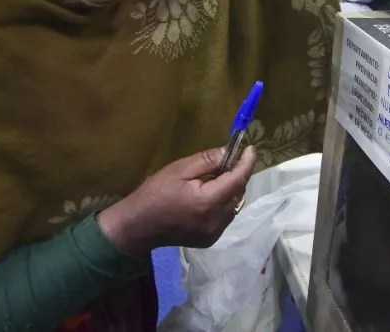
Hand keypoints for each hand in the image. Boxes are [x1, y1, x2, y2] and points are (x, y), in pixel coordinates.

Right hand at [96, 146, 255, 255]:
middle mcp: (216, 221)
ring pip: (234, 206)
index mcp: (208, 202)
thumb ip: (207, 161)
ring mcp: (214, 233)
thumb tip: (228, 153)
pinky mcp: (210, 240)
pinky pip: (225, 217)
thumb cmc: (155, 193)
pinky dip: (223, 204)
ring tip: (213, 181)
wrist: (138, 226)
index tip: (251, 149)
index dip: (247, 163)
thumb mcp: (179, 169)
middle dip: (236, 176)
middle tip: (224, 163)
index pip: (238, 180)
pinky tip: (208, 198)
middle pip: (238, 193)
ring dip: (230, 191)